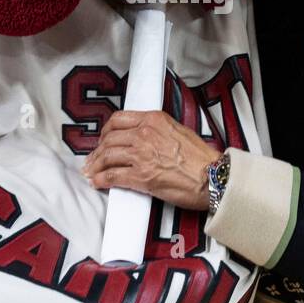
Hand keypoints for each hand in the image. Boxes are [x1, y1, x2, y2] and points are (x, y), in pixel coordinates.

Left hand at [82, 110, 219, 212]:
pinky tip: (97, 182)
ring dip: (96, 166)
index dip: (106, 131)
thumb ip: (157, 130)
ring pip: (107, 157)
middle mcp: (144, 134)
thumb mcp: (178, 130)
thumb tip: (142, 137)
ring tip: (91, 172)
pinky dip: (101, 179)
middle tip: (93, 160)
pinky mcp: (141, 177)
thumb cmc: (200, 158)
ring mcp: (141, 155)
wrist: (212, 176)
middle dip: (97, 151)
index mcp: (153, 120)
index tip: (103, 139)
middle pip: (109, 139)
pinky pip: (113, 176)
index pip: (118, 120)